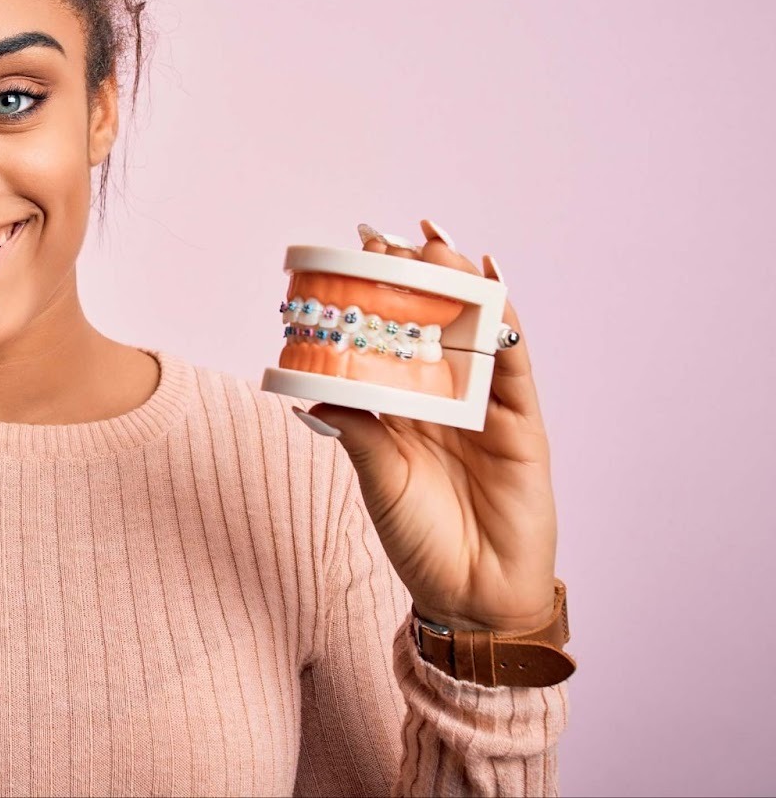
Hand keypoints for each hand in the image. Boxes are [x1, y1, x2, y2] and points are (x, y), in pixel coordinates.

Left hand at [296, 219, 557, 632]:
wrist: (471, 597)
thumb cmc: (419, 540)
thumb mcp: (377, 478)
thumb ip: (356, 428)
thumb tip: (314, 386)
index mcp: (403, 405)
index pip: (389, 336)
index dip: (375, 295)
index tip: (351, 253)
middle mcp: (444, 396)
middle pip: (431, 321)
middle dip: (411, 277)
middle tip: (385, 238)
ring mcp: (485, 404)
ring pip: (474, 329)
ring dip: (456, 284)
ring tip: (433, 247)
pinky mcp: (521, 421)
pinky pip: (516, 360)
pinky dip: (507, 319)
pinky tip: (494, 281)